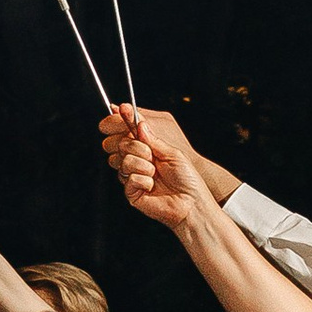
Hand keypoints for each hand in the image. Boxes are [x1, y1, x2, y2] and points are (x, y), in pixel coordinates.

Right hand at [98, 101, 224, 228]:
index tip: (121, 108)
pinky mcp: (130, 191)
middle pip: (121, 143)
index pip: (131, 132)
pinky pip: (128, 177)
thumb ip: (152, 138)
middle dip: (137, 147)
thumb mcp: (172, 152)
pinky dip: (143, 180)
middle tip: (152, 156)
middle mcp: (139, 161)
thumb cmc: (187, 179)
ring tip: (155, 174)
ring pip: (123, 160)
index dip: (125, 120)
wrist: (191, 203)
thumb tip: (138, 122)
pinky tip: (152, 186)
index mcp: (150, 149)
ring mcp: (133, 175)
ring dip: (143, 165)